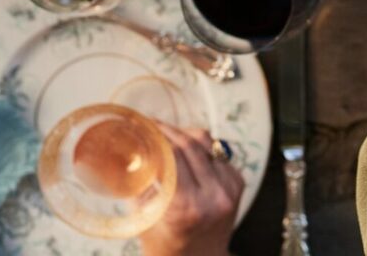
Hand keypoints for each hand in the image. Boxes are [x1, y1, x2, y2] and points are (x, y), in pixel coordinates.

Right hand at [139, 125, 243, 255]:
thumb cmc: (166, 246)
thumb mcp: (145, 218)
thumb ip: (140, 184)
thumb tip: (129, 149)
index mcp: (187, 206)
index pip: (172, 155)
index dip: (156, 135)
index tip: (141, 125)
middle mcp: (213, 195)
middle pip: (190, 144)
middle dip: (168, 130)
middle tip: (151, 123)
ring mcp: (229, 188)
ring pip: (206, 142)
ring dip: (184, 132)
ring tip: (166, 132)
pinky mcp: (237, 183)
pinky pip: (217, 152)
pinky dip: (200, 146)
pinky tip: (185, 148)